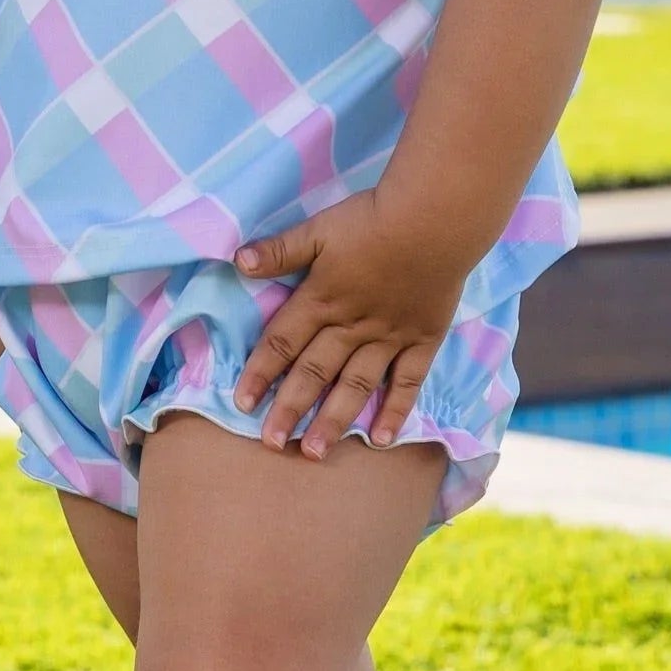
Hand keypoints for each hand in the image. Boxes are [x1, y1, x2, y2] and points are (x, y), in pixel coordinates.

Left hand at [231, 188, 469, 459]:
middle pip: (314, 371)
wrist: (433, 218)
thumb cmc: (372, 220)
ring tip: (314, 452)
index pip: (283, 341)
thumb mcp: (319, 228)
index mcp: (322, 299)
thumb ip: (280, 250)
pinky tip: (381, 439)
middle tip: (271, 443)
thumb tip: (237, 261)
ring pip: (355, 385)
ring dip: (333, 419)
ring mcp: (388, 337)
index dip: (260, 372)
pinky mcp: (422, 340)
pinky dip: (395, 411)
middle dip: (290, 408)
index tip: (242, 403)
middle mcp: (351, 326)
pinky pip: (407, 381)